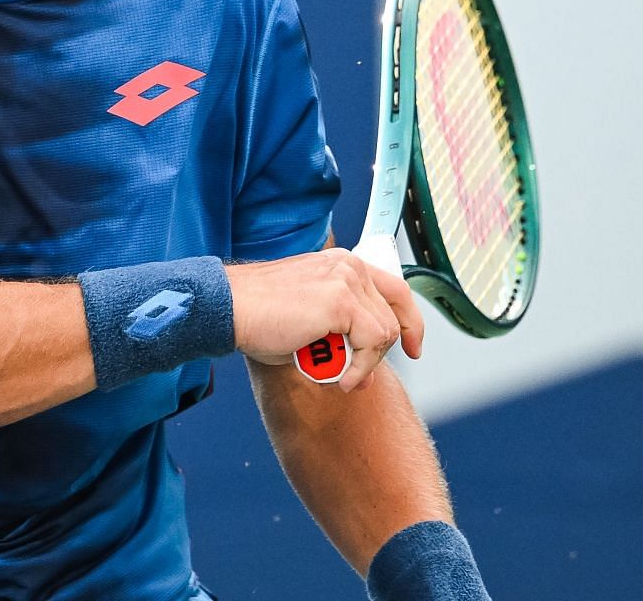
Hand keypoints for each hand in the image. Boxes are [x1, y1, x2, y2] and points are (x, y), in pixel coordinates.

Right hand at [226, 249, 424, 390]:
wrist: (230, 308)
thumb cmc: (258, 316)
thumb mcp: (309, 319)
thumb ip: (340, 335)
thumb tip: (365, 370)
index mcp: (341, 265)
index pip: (395, 289)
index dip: (409, 320)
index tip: (413, 347)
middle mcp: (349, 267)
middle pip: (394, 314)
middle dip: (383, 352)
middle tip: (362, 377)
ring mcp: (346, 281)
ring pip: (384, 333)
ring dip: (365, 363)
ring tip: (336, 376)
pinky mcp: (341, 301)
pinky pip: (372, 343)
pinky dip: (360, 367)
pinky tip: (338, 377)